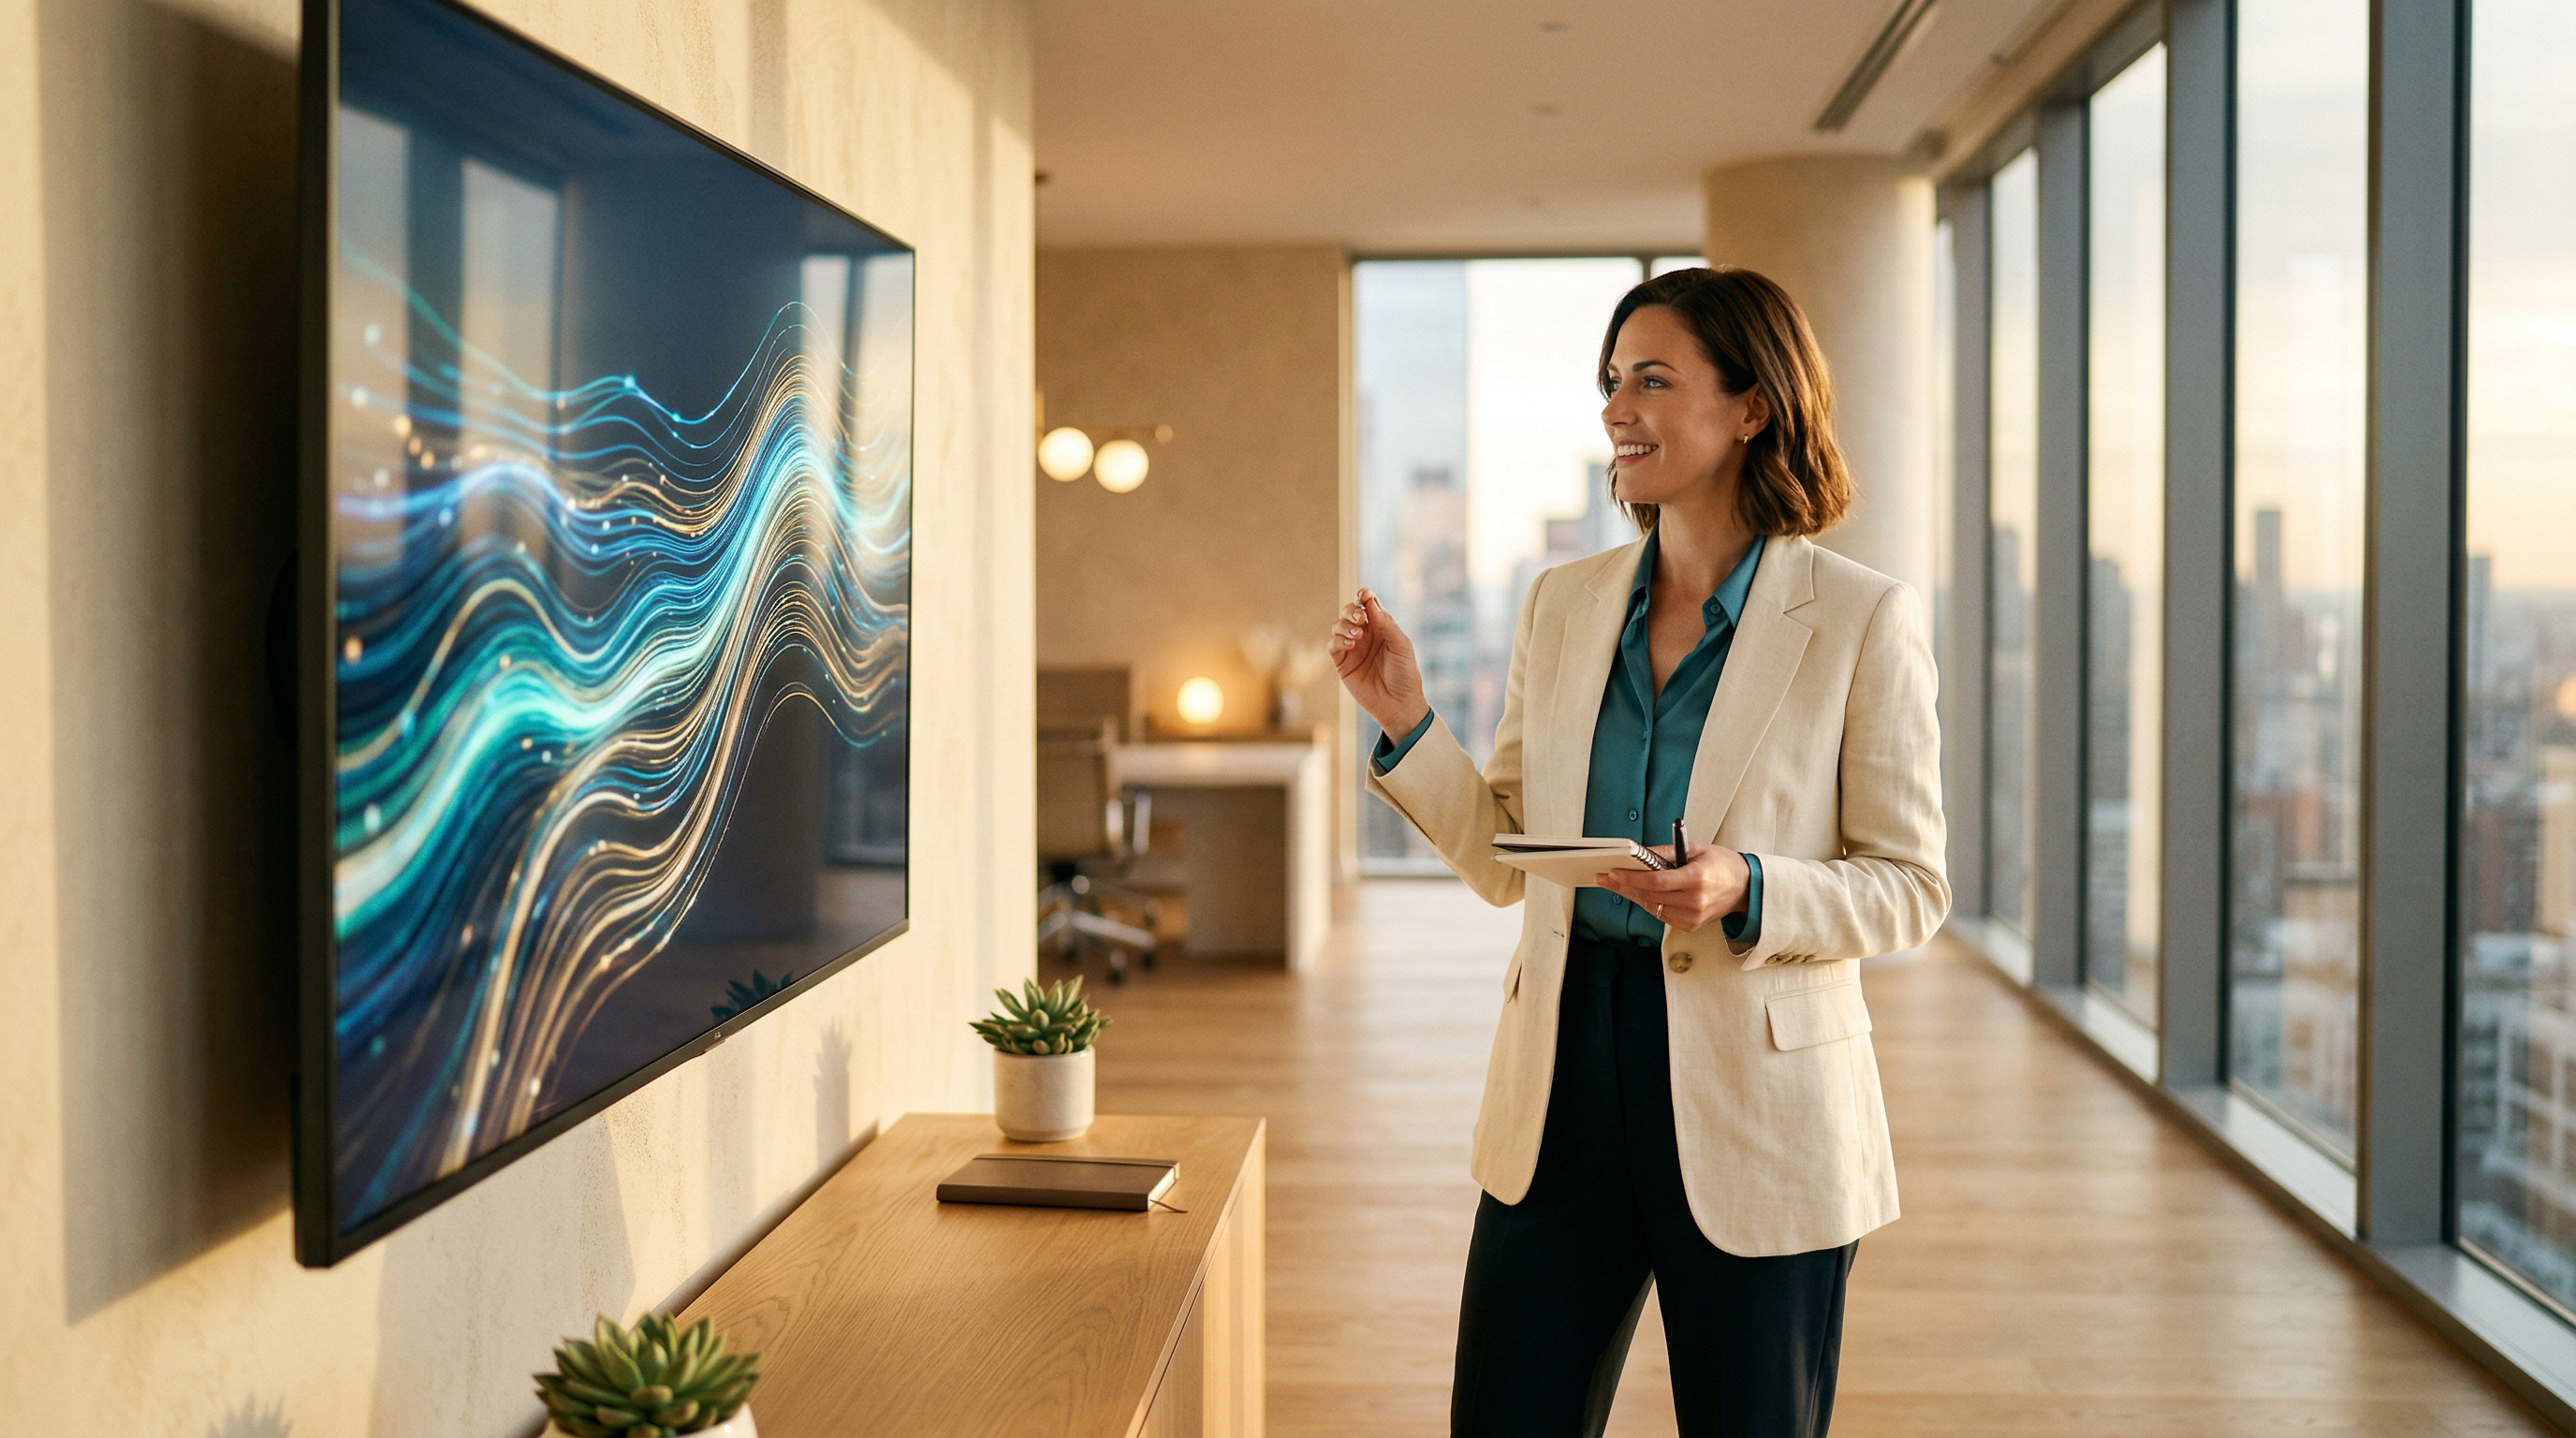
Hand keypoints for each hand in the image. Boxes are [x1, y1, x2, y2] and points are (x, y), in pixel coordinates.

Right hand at [1329, 588, 1429, 737]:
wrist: (1399, 704)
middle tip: (1360, 617)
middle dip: (1351, 609)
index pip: (1369, 605)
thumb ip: (1387, 624)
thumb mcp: (1401, 646)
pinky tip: (1351, 645)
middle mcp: (1365, 635)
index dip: (1364, 596)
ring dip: (1344, 625)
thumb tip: (1370, 603)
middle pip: (1349, 611)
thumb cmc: (1405, 674)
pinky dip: (1338, 641)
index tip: (1364, 595)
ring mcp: (1353, 649)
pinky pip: (1332, 646)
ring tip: (1357, 636)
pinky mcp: (1343, 664)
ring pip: (1338, 626)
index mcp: (1382, 627)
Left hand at [1597, 845, 1750, 933]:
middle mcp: (1695, 901)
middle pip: (1649, 896)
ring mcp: (1692, 917)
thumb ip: (1666, 852)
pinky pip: (1660, 914)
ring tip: (1615, 884)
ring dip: (1632, 895)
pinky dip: (1647, 903)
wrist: (1745, 888)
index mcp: (1697, 879)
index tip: (1614, 872)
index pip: (1656, 881)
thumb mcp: (1696, 849)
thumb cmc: (1722, 865)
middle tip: (1605, 877)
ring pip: (1652, 907)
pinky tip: (1636, 893)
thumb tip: (1638, 853)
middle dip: (1624, 886)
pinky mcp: (1690, 925)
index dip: (1632, 878)